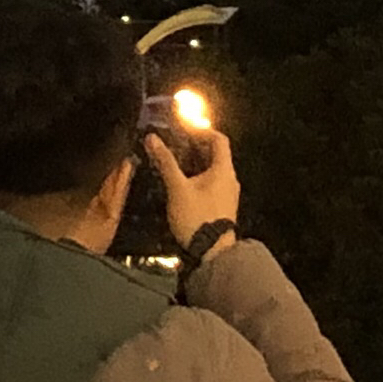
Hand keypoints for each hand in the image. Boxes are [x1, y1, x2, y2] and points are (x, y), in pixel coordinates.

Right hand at [144, 127, 239, 255]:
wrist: (212, 253)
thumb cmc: (197, 217)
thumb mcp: (177, 187)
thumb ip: (166, 161)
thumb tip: (153, 138)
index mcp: (223, 170)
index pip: (218, 139)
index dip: (200, 130)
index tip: (182, 128)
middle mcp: (229, 179)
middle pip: (215, 153)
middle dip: (194, 145)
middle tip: (174, 142)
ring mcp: (227, 193)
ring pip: (212, 168)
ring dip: (194, 161)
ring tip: (174, 159)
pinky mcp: (222, 205)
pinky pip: (211, 181)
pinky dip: (197, 174)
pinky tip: (181, 180)